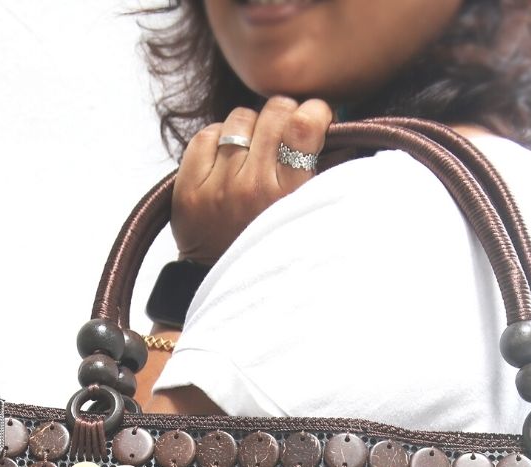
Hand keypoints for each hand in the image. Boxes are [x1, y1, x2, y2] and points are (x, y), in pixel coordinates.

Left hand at [171, 96, 334, 264]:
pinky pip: (205, 136)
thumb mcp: (310, 219)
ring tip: (254, 153)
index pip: (302, 126)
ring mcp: (217, 189)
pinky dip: (218, 141)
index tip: (315, 120)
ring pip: (239, 119)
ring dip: (251, 128)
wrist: (228, 290)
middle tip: (285, 135)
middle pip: (273, 113)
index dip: (313, 112)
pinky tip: (228, 163)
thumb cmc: (276, 250)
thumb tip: (342, 132)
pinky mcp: (188, 191)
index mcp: (290, 198)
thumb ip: (328, 177)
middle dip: (284, 116)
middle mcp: (252, 190)